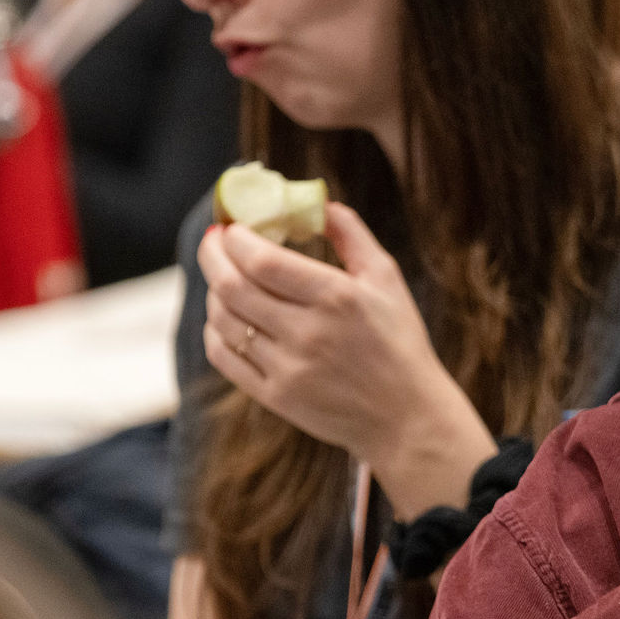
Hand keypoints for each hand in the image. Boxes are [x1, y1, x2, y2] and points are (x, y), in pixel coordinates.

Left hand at [200, 202, 496, 515]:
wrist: (407, 417)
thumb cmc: (400, 342)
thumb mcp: (387, 279)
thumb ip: (352, 234)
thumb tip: (317, 201)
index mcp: (337, 297)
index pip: (263, 260)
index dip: (236, 238)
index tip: (232, 226)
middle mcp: (308, 333)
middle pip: (233, 287)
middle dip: (213, 256)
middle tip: (213, 242)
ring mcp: (288, 368)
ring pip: (224, 320)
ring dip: (213, 291)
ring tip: (221, 277)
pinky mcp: (276, 397)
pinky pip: (225, 358)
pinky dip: (214, 331)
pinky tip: (223, 317)